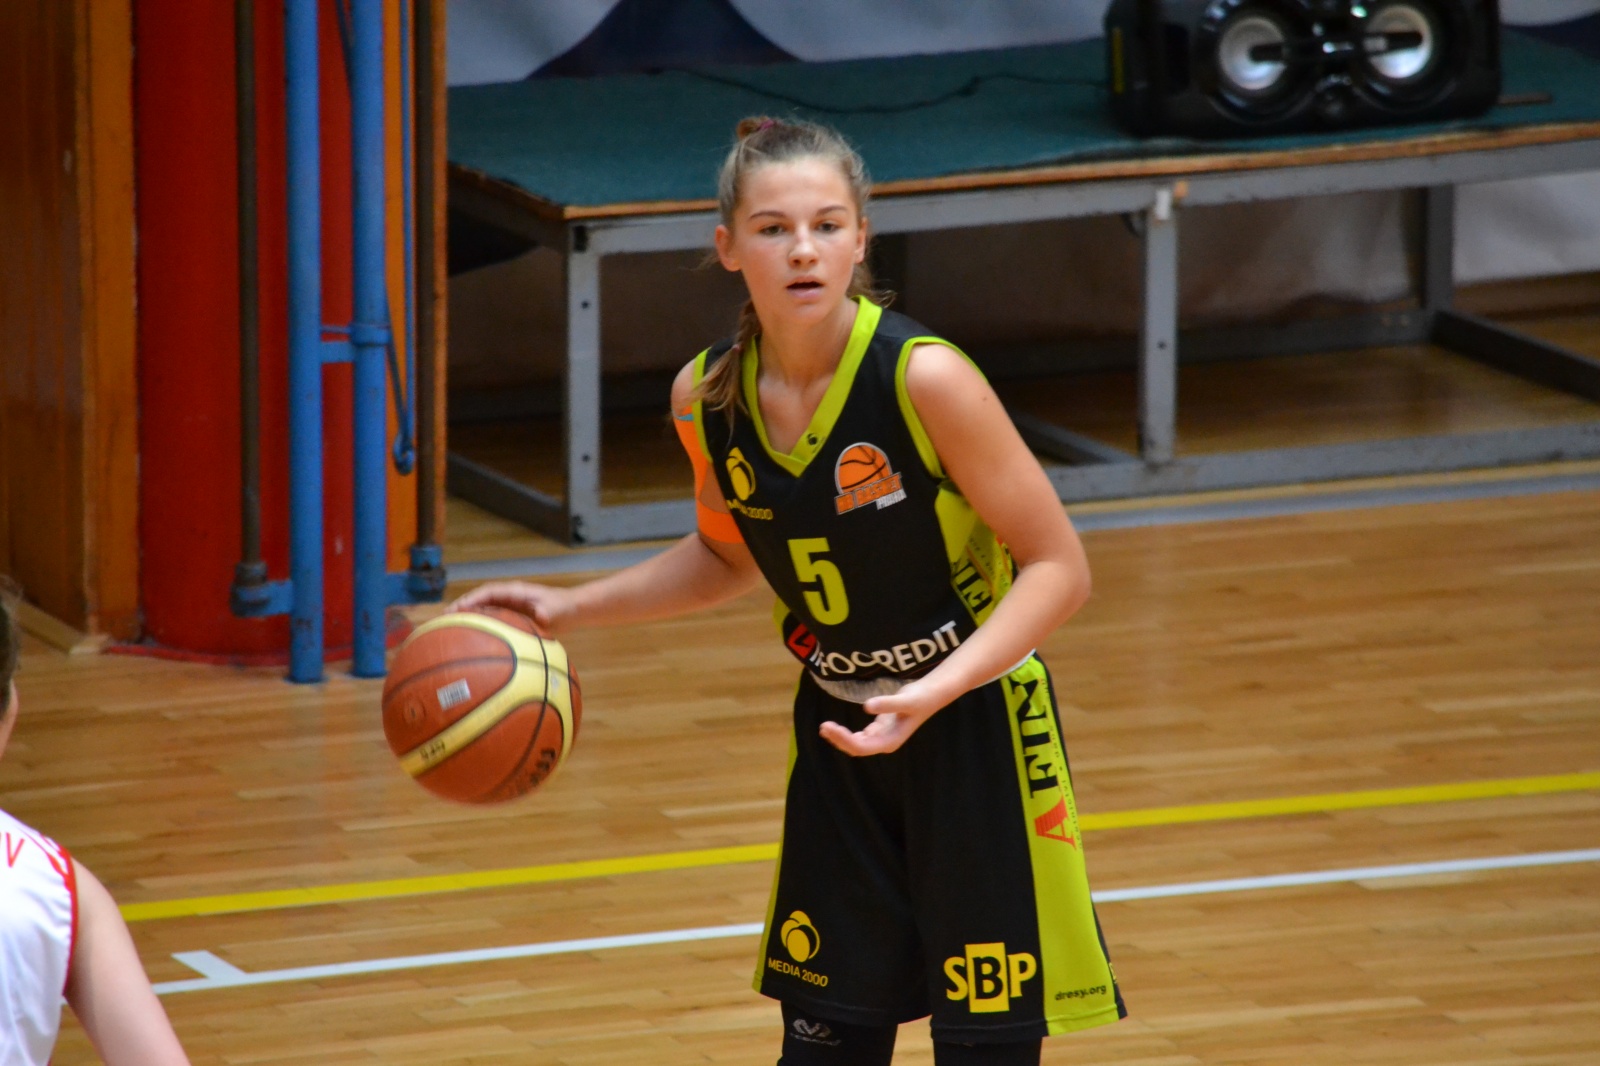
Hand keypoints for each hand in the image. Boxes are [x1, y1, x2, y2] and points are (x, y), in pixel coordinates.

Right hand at [450, 581, 576, 635]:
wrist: (574, 609)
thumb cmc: (565, 608)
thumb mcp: (556, 610)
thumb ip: (547, 612)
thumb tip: (540, 615)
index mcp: (516, 591)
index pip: (488, 592)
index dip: (471, 599)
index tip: (457, 609)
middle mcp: (509, 596)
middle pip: (480, 599)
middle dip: (461, 607)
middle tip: (442, 619)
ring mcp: (509, 606)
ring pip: (483, 609)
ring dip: (467, 616)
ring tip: (447, 628)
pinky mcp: (512, 616)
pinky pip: (491, 619)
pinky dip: (478, 625)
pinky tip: (469, 639)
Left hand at [818, 682, 947, 756]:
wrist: (930, 694)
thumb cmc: (920, 698)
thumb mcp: (905, 700)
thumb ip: (887, 704)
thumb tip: (866, 706)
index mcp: (889, 741)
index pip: (861, 746)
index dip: (844, 739)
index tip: (830, 728)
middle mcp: (884, 742)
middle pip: (856, 747)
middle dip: (839, 739)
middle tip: (823, 727)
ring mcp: (882, 736)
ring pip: (857, 742)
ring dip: (841, 737)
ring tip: (825, 728)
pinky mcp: (880, 728)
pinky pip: (860, 735)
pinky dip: (847, 733)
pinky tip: (836, 728)